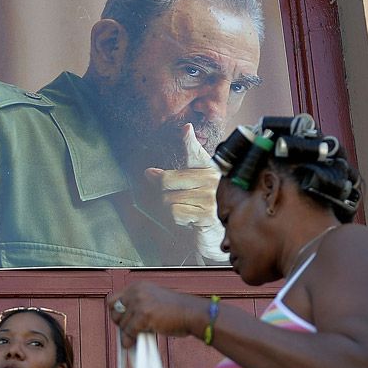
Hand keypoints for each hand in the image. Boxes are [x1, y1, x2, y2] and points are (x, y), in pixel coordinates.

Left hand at [107, 282, 209, 347]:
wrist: (193, 313)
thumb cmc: (177, 311)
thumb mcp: (153, 301)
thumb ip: (137, 308)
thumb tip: (122, 325)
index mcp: (137, 287)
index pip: (112, 299)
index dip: (116, 312)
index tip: (123, 321)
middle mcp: (136, 292)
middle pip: (113, 311)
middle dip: (120, 323)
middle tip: (130, 330)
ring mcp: (139, 302)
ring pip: (122, 324)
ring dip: (128, 333)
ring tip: (139, 336)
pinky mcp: (144, 315)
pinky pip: (129, 332)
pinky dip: (129, 340)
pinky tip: (133, 343)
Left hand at [145, 124, 228, 262]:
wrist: (217, 238)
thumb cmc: (203, 212)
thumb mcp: (189, 191)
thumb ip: (171, 179)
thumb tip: (149, 172)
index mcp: (208, 170)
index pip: (195, 152)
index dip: (189, 140)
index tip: (186, 129)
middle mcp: (211, 179)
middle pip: (168, 180)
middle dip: (165, 194)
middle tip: (178, 202)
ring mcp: (210, 196)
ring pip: (169, 199)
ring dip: (172, 210)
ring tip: (188, 213)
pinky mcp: (206, 214)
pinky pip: (176, 212)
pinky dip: (178, 220)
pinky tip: (190, 222)